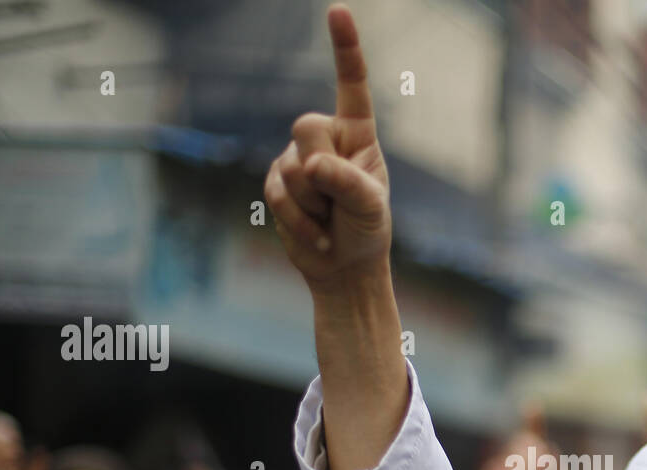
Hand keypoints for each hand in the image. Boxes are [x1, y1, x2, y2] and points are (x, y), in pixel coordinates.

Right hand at [265, 4, 390, 292]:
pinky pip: (276, 195)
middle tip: (338, 199)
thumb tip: (310, 166)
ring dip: (312, 205)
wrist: (344, 267)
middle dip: (321, 169)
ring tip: (330, 220)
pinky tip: (317, 235)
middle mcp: (325, 139)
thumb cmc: (367, 230)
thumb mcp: (370, 207)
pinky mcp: (276, 184)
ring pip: (289, 167)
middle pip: (306, 127)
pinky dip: (299, 222)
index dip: (344, 50)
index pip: (351, 86)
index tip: (338, 11)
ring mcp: (296, 159)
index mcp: (357, 134)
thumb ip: (347, 182)